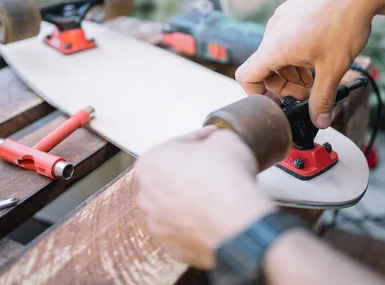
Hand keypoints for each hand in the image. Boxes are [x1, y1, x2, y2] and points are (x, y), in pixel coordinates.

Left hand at [135, 127, 275, 268]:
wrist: (238, 224)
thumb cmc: (227, 179)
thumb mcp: (226, 139)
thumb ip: (216, 137)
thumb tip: (217, 141)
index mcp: (150, 162)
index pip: (179, 145)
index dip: (201, 140)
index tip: (214, 140)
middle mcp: (145, 195)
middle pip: (171, 176)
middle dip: (191, 171)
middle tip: (215, 168)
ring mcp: (156, 224)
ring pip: (175, 205)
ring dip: (191, 199)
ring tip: (217, 195)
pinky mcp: (172, 248)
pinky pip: (184, 230)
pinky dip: (196, 223)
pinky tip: (215, 217)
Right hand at [236, 0, 384, 127]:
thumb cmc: (344, 22)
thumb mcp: (334, 68)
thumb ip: (323, 99)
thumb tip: (319, 120)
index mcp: (275, 47)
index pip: (246, 76)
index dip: (256, 95)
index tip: (276, 103)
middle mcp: (273, 31)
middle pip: (264, 68)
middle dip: (283, 86)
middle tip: (307, 93)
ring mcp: (282, 18)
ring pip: (277, 53)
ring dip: (291, 71)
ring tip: (317, 75)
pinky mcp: (292, 10)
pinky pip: (285, 38)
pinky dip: (297, 53)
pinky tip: (320, 55)